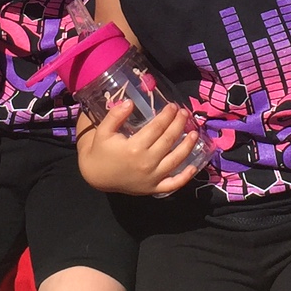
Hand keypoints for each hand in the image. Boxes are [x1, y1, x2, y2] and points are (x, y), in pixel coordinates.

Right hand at [75, 99, 203, 195]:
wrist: (95, 176)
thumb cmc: (100, 151)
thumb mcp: (103, 131)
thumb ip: (115, 115)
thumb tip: (130, 102)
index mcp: (134, 147)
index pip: (157, 127)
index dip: (167, 115)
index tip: (173, 106)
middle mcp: (146, 162)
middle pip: (169, 140)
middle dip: (179, 124)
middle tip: (185, 113)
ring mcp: (152, 177)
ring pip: (176, 160)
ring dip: (187, 146)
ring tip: (195, 133)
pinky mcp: (153, 188)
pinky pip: (173, 184)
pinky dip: (185, 177)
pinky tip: (194, 166)